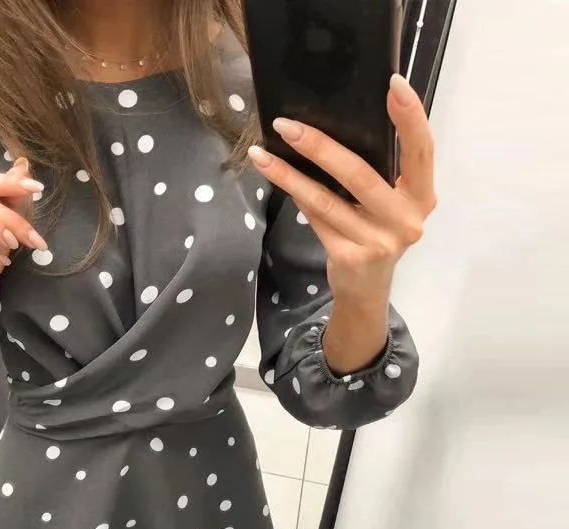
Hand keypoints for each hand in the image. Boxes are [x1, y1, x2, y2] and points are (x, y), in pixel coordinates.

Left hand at [248, 73, 436, 304]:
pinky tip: (276, 176)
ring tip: (263, 153)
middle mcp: (406, 219)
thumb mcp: (389, 203)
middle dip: (320, 146)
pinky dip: (295, 195)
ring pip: (327, 199)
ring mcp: (378, 241)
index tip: (393, 83)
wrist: (365, 289)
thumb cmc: (377, 233)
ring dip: (290, 174)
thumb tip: (337, 122)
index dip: (410, 117)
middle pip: (360, 174)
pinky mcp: (350, 256)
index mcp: (422, 197)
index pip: (422, 150)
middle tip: (287, 124)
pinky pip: (316, 218)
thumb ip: (380, 171)